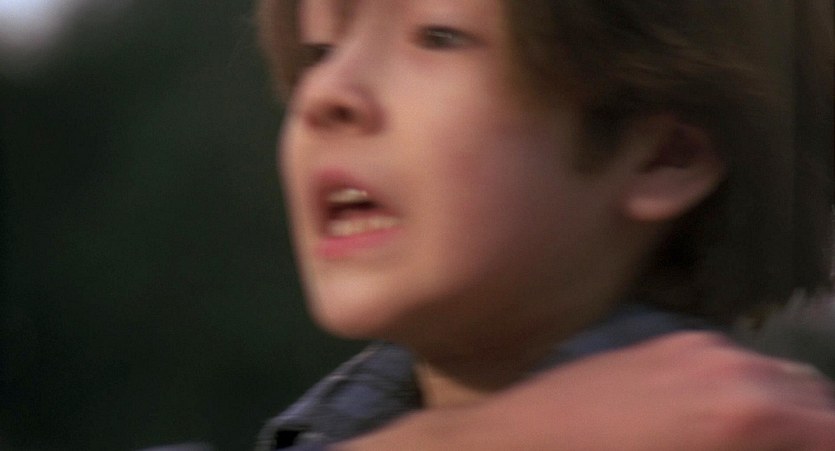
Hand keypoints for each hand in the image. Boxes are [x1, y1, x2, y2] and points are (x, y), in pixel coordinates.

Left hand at [337, 332, 834, 450]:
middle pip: (813, 397)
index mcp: (742, 410)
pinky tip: (720, 424)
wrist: (511, 439)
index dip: (823, 441)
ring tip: (761, 441)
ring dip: (784, 412)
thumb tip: (770, 440)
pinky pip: (733, 364)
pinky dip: (746, 392)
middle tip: (792, 447)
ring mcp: (694, 345)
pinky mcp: (665, 342)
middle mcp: (727, 363)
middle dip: (812, 429)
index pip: (827, 424)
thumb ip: (744, 448)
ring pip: (776, 377)